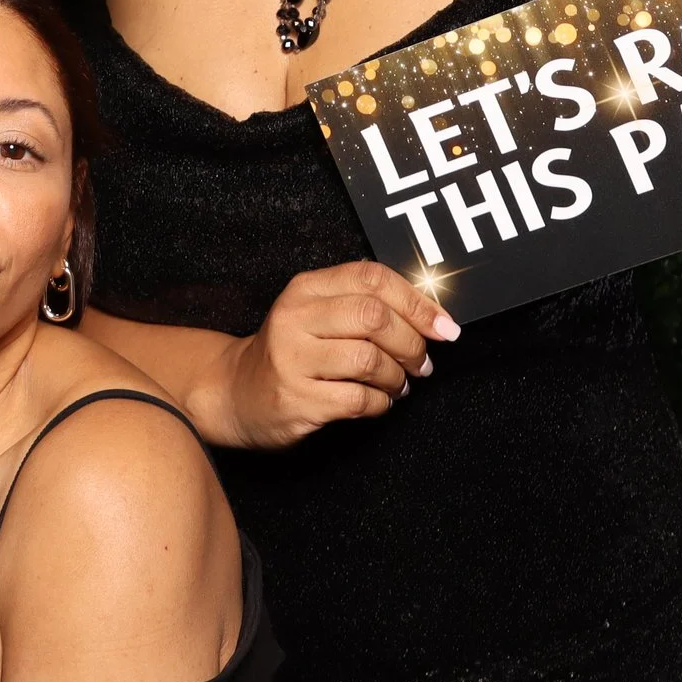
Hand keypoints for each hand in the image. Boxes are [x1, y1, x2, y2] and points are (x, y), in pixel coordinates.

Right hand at [215, 261, 458, 449]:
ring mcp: (292, 358)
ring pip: (370, 359)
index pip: (371, 278)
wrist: (237, 393)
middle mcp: (295, 318)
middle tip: (421, 363)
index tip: (444, 326)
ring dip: (397, 377)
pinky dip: (380, 403)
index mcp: (305, 289)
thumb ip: (363, 305)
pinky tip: (376, 401)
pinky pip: (358, 399)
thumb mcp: (317, 314)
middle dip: (411, 343)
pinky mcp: (296, 398)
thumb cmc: (292, 352)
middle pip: (374, 317)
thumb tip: (433, 317)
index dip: (417, 302)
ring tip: (397, 384)